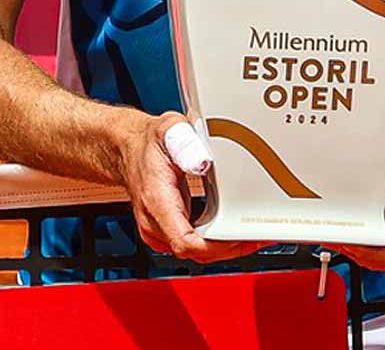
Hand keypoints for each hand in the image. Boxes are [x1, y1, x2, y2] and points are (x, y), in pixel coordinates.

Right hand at [115, 111, 267, 263]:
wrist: (125, 148)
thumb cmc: (147, 142)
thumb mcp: (168, 131)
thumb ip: (185, 143)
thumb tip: (202, 162)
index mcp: (157, 201)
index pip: (186, 243)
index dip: (218, 247)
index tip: (241, 237)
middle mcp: (155, 222)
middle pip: (198, 253)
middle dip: (231, 247)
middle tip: (258, 234)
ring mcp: (158, 230)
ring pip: (197, 253)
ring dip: (225, 247)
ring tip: (251, 233)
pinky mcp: (164, 231)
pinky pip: (193, 246)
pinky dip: (214, 243)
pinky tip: (230, 231)